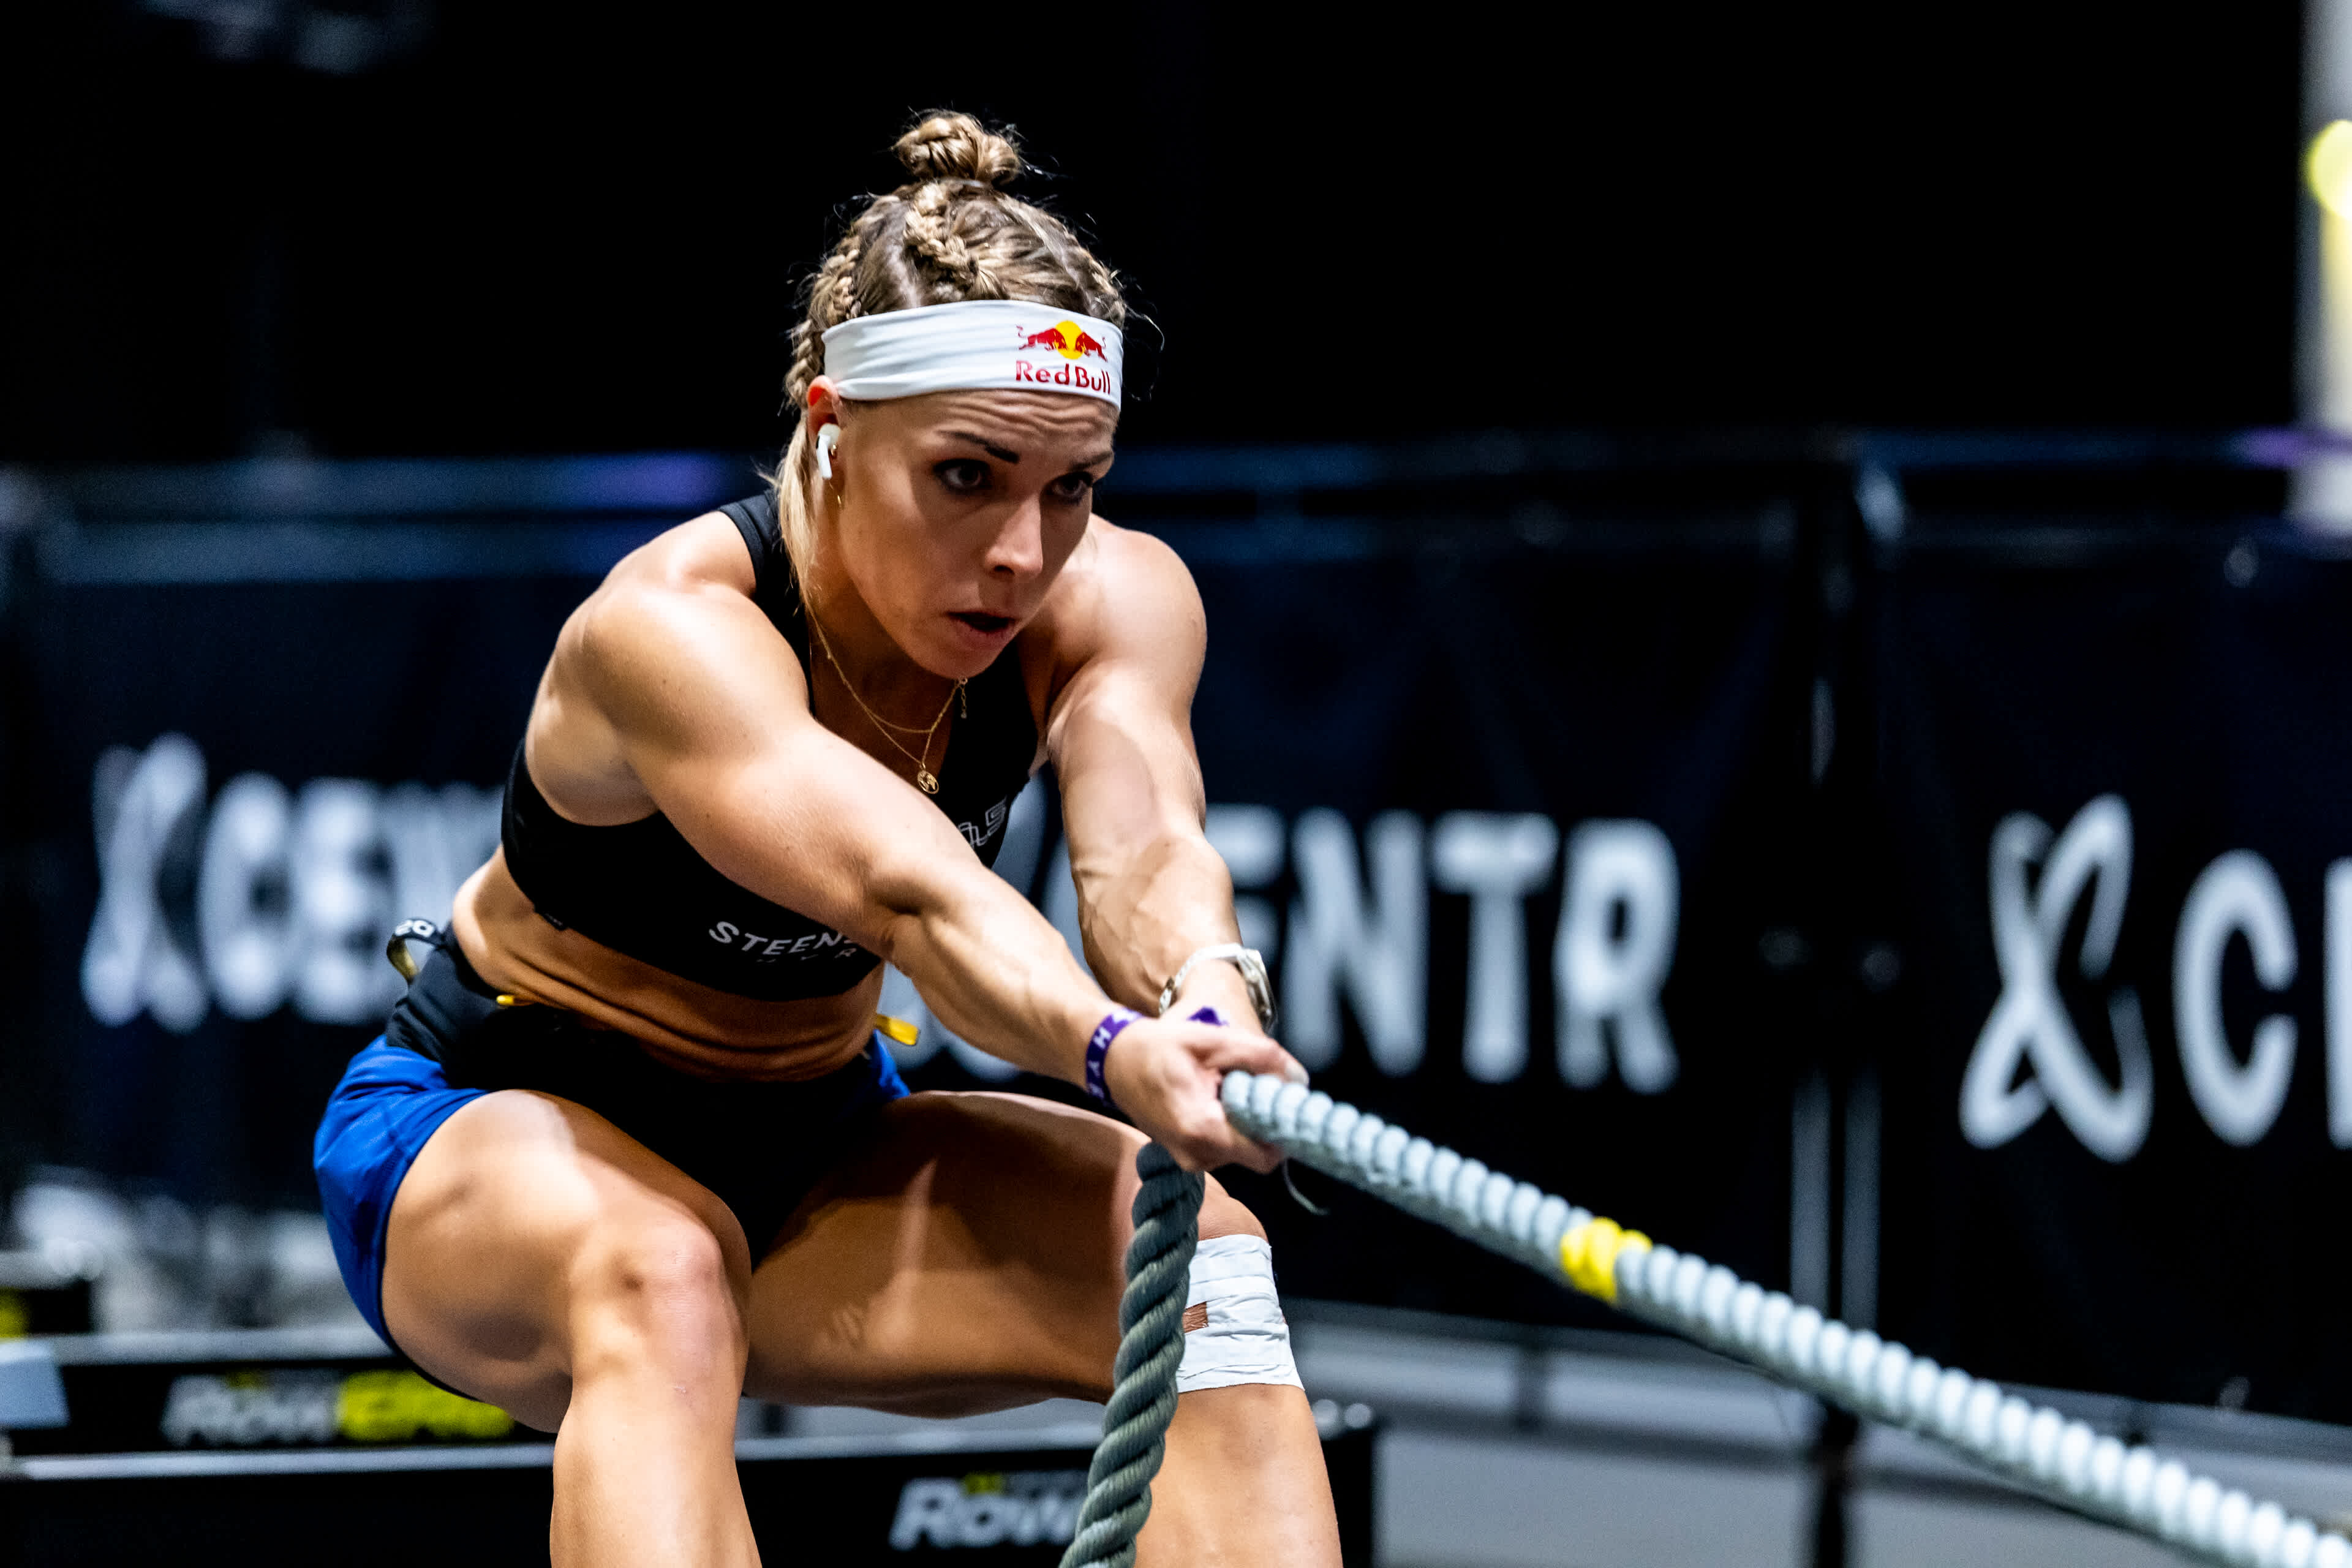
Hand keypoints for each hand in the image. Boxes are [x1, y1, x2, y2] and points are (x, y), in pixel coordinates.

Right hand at [1101, 1012, 1305, 1173]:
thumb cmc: (1160, 1047)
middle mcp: (1197, 1155)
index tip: (1283, 1103)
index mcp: (1203, 1130)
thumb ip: (1262, 1058)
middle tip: (1251, 1084)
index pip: (1266, 1156)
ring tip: (1223, 1086)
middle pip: (1256, 1152)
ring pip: (1241, 1149)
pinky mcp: (1186, 1157)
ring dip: (1243, 1120)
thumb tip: (1298, 1080)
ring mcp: (1189, 1160)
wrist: (1115, 1060)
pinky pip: (1224, 1147)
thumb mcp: (1214, 1039)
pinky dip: (1227, 1124)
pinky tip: (1211, 1097)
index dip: (1282, 1130)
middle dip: (1261, 1120)